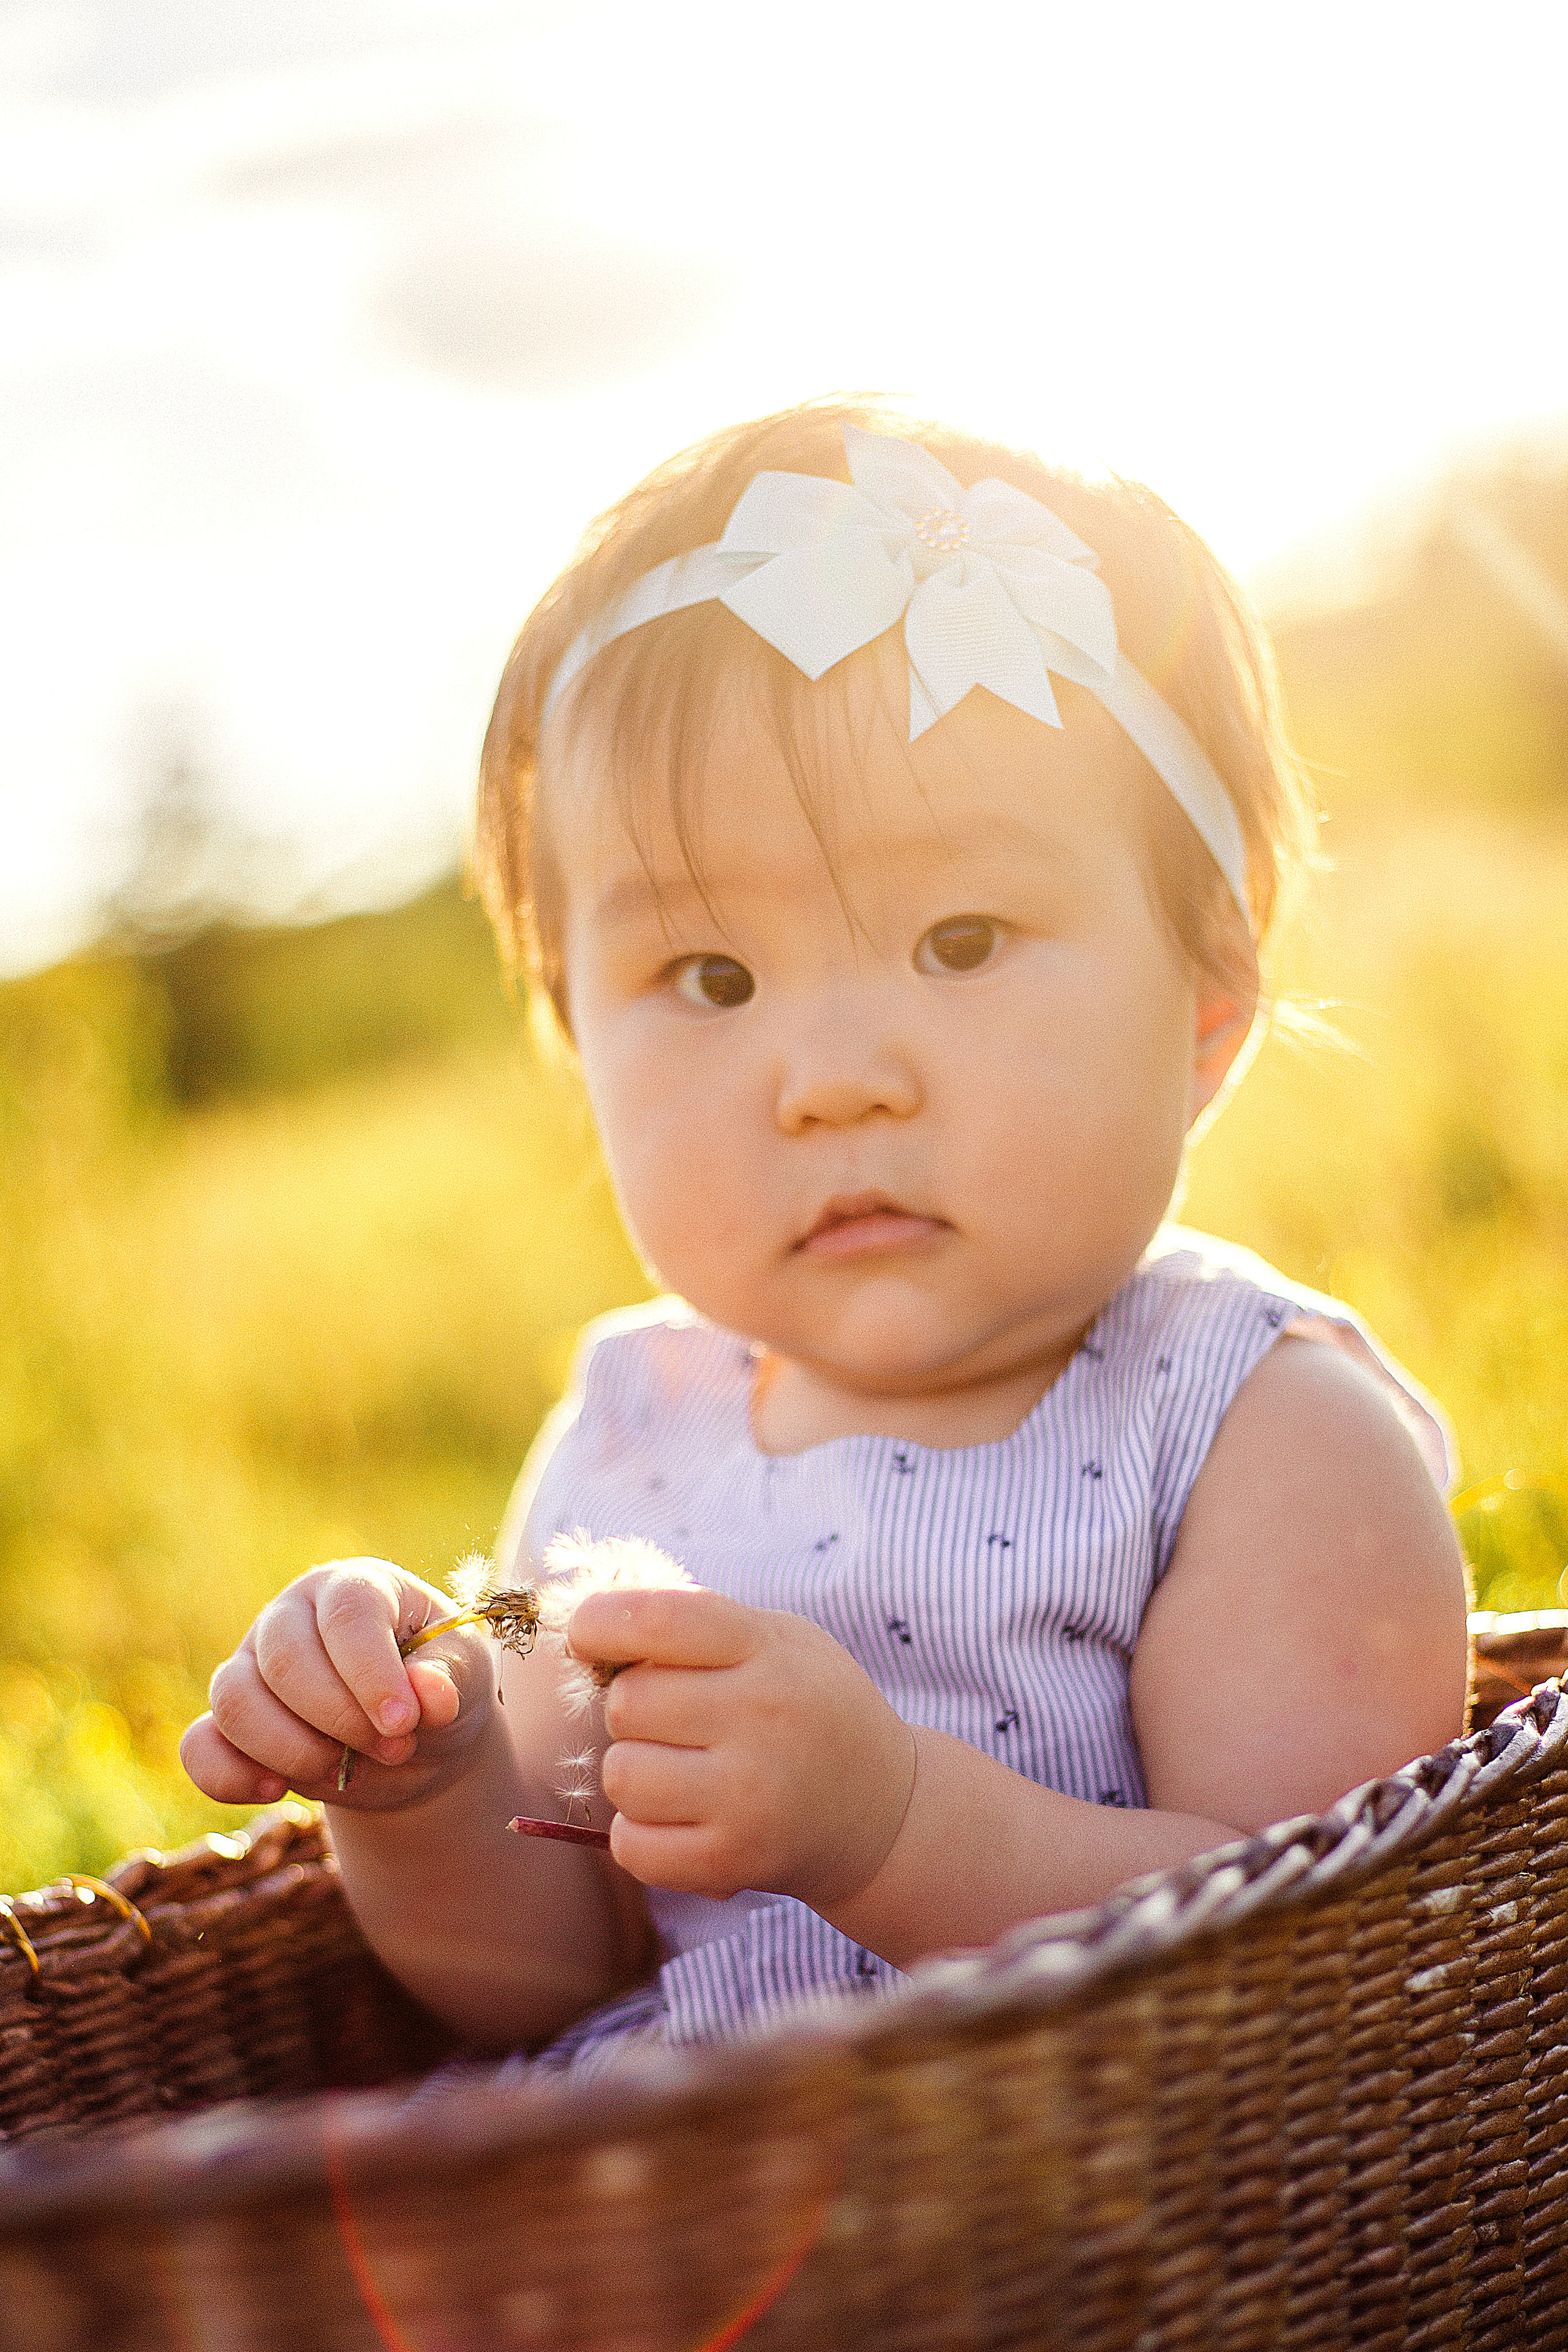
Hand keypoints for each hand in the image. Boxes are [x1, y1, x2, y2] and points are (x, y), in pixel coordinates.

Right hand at [180, 1559, 497, 1811]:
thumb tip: (429, 1696)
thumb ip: (448, 1680)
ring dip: (293, 1750)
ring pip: (235, 1700)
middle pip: (285, 1658)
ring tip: (348, 1769)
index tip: (404, 1722)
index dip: (371, 1671)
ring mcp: (250, 1665)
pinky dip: (229, 1775)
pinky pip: (199, 1746)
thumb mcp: (463, 1675)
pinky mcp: (227, 1722)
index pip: (347, 1613)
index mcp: (354, 1586)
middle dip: (340, 1718)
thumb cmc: (438, 1686)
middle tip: (392, 1748)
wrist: (412, 1740)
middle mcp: (291, 1616)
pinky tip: (275, 1790)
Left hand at [566, 1586, 916, 1908]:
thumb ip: (698, 1624)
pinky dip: (639, 1833)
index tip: (588, 1633)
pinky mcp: (733, 1861)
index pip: (658, 1619)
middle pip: (627, 1702)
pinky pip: (631, 1846)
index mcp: (768, 1650)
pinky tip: (679, 1817)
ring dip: (635, 1772)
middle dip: (634, 1708)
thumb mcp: (779, 1640)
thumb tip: (592, 1621)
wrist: (884, 1811)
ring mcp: (749, 1796)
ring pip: (622, 1775)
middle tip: (674, 1720)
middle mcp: (762, 1718)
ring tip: (680, 1770)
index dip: (601, 1621)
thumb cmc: (809, 1708)